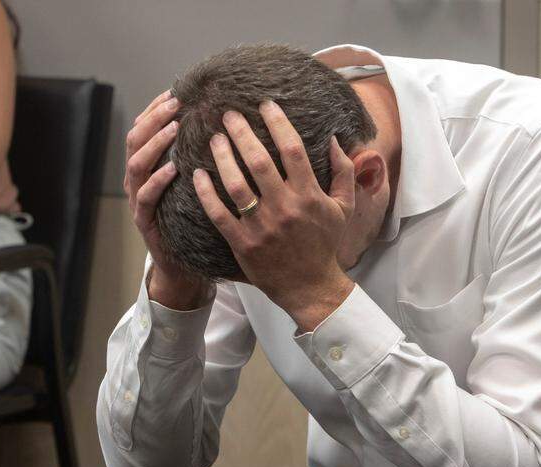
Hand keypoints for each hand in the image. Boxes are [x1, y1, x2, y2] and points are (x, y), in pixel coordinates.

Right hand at [124, 90, 210, 309]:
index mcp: (150, 167)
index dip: (157, 108)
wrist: (183, 268)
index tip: (176, 90)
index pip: (146, 128)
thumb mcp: (197, 185)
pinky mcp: (145, 223)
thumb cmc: (195, 223)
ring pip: (136, 165)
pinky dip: (157, 182)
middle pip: (136, 139)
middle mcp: (138, 180)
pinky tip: (173, 169)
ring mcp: (138, 201)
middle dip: (154, 118)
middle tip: (175, 102)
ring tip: (173, 129)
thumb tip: (225, 126)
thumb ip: (199, 158)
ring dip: (154, 143)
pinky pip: (145, 199)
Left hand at [193, 101, 355, 330]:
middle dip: (241, 133)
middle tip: (228, 114)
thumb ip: (343, 173)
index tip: (265, 105)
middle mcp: (285, 207)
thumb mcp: (343, 208)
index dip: (278, 123)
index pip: (292, 149)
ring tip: (214, 139)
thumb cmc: (325, 245)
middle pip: (259, 161)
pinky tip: (197, 175)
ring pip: (236, 184)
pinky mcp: (243, 243)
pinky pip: (219, 213)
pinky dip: (206, 193)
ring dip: (222, 157)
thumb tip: (334, 139)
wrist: (311, 287)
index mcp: (309, 195)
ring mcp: (262, 226)